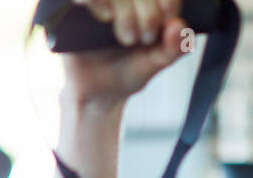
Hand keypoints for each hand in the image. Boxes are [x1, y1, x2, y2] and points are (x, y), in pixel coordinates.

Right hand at [60, 0, 190, 106]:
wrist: (96, 92)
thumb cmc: (126, 72)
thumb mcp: (155, 62)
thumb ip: (173, 48)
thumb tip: (179, 26)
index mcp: (144, 3)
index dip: (167, 1)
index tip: (168, 19)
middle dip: (147, 11)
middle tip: (145, 38)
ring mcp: (99, 1)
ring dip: (124, 8)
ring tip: (126, 37)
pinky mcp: (74, 6)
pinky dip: (95, 0)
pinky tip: (104, 17)